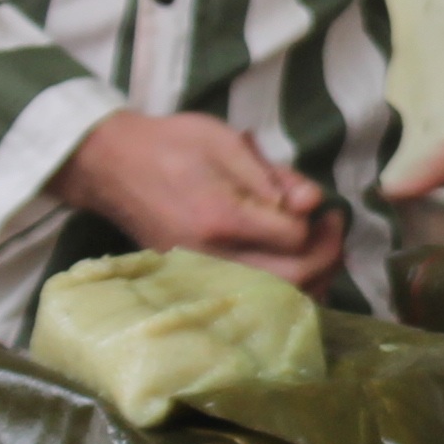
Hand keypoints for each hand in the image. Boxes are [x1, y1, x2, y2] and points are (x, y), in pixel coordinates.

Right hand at [53, 111, 346, 285]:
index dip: (318, 225)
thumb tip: (313, 203)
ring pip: (275, 301)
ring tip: (318, 247)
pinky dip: (283, 292)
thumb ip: (274, 176)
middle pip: (293, 281)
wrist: (111, 165)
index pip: (294, 239)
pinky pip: (251, 302)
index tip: (325, 208)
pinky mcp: (194, 282)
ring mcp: (201, 274)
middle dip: (326, 257)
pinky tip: (293, 267)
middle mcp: (212, 256)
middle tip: (332, 230)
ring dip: (311, 279)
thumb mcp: (227, 142)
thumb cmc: (172, 144)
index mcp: (221, 217)